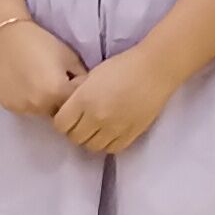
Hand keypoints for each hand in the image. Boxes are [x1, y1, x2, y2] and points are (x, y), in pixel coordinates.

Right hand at [0, 14, 76, 119]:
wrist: (8, 36)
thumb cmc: (42, 43)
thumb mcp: (70, 58)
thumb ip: (82, 79)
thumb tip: (88, 93)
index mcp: (58, 93)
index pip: (76, 106)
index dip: (76, 95)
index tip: (72, 83)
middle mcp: (40, 104)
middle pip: (59, 112)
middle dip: (61, 101)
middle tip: (56, 83)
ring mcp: (22, 107)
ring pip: (41, 111)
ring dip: (45, 102)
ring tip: (40, 82)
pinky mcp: (8, 105)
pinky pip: (25, 108)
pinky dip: (28, 100)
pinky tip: (26, 83)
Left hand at [50, 48, 180, 157]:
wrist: (154, 70)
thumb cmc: (123, 66)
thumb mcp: (93, 74)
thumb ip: (78, 93)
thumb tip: (69, 107)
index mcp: (84, 100)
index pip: (61, 125)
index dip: (62, 121)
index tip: (68, 116)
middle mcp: (97, 117)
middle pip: (75, 138)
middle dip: (75, 131)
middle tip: (81, 122)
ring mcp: (114, 128)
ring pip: (92, 147)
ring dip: (91, 139)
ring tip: (96, 128)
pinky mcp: (131, 135)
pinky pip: (112, 149)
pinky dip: (107, 143)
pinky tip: (110, 132)